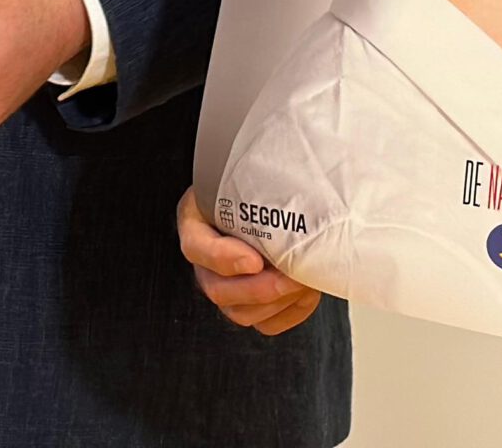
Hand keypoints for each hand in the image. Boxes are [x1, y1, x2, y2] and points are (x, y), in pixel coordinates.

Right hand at [177, 188, 321, 336]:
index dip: (224, 259)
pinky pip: (266, 324)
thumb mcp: (248, 177)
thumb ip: (257, 183)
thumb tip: (291, 190)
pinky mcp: (250, 307)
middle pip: (218, 290)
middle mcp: (206, 262)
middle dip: (260, 288)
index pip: (196, 247)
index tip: (255, 260)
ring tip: (305, 280)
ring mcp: (226, 288)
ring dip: (279, 302)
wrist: (276, 204)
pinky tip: (306, 292)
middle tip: (292, 275)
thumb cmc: (258, 185)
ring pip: (242, 313)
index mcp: (196, 223)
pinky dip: (290, 313)